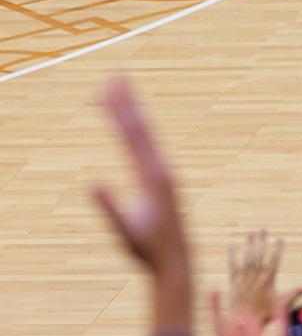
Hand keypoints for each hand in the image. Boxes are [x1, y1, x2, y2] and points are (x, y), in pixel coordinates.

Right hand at [92, 76, 189, 280]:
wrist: (175, 262)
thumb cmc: (147, 250)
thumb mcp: (125, 232)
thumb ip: (110, 208)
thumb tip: (93, 184)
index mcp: (153, 177)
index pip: (132, 136)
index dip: (119, 111)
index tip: (107, 88)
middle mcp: (163, 169)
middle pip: (142, 128)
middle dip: (127, 100)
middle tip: (117, 73)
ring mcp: (166, 173)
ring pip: (148, 135)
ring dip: (134, 111)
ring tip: (123, 89)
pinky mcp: (165, 180)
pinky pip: (150, 147)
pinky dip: (139, 130)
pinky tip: (134, 124)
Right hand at [208, 292, 281, 335]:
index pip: (221, 325)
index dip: (215, 306)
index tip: (212, 289)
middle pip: (241, 320)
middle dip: (234, 309)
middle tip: (230, 302)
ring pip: (258, 324)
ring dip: (249, 314)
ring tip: (244, 305)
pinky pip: (281, 331)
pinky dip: (280, 315)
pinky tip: (281, 301)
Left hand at [229, 230, 284, 324]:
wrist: (244, 323)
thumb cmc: (265, 315)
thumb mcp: (282, 305)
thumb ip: (293, 294)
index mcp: (268, 280)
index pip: (274, 261)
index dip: (278, 250)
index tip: (280, 239)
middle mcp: (256, 277)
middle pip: (259, 255)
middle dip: (262, 241)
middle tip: (263, 229)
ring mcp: (244, 278)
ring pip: (247, 258)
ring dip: (249, 245)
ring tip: (251, 233)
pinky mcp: (234, 282)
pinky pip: (232, 267)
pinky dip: (232, 256)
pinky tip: (232, 246)